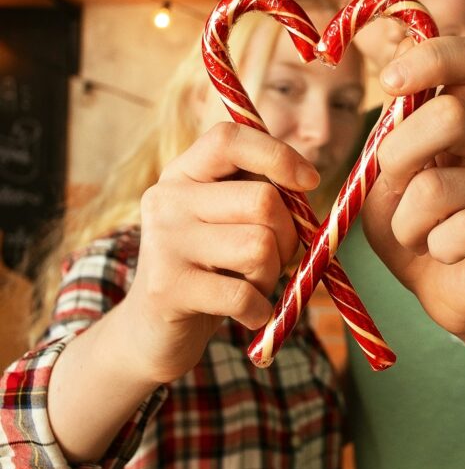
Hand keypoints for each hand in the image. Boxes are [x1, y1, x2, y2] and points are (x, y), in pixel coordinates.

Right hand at [123, 121, 318, 383]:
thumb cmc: (209, 269)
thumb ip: (259, 194)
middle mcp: (167, 199)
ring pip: (259, 246)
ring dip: (272, 274)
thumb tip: (307, 180)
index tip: (309, 181)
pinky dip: (260, 310)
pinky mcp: (168, 287)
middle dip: (289, 235)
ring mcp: (163, 242)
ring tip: (253, 285)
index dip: (278, 155)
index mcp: (182, 173)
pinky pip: (244, 294)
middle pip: (262, 200)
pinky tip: (248, 313)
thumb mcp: (226, 221)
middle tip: (279, 258)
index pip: (229, 138)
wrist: (151, 330)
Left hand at [362, 36, 464, 337]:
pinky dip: (433, 248)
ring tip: (418, 236)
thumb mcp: (382, 184)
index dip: (432, 58)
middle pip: (450, 118)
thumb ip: (386, 145)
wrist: (449, 293)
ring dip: (406, 223)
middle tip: (394, 189)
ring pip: (437, 187)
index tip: (391, 82)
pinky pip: (460, 231)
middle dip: (397, 157)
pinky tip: (445, 255)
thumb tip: (394, 109)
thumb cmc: (414, 228)